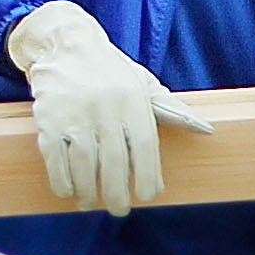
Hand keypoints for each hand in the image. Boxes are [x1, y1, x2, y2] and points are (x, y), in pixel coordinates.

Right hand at [6, 1, 215, 215]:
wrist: (65, 44)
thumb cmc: (110, 72)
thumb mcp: (143, 83)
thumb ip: (172, 109)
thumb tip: (206, 129)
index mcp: (134, 99)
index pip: (146, 145)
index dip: (149, 175)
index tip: (149, 196)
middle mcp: (106, 108)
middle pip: (115, 161)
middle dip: (117, 192)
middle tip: (119, 210)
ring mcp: (75, 114)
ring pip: (85, 164)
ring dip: (89, 191)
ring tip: (91, 203)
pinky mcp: (48, 119)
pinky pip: (56, 158)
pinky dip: (62, 180)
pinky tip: (69, 190)